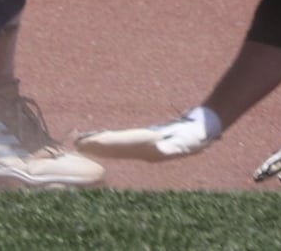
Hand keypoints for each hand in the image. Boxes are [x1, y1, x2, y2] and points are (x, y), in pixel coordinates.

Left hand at [77, 106, 220, 160]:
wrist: (204, 130)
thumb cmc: (196, 134)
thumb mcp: (187, 140)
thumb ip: (173, 146)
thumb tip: (158, 150)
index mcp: (150, 150)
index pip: (121, 145)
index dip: (104, 143)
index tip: (88, 142)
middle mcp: (144, 151)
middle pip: (114, 149)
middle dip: (96, 146)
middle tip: (76, 143)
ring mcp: (144, 148)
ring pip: (116, 147)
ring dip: (99, 144)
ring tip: (81, 142)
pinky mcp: (145, 142)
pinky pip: (122, 143)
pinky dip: (109, 140)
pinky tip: (101, 138)